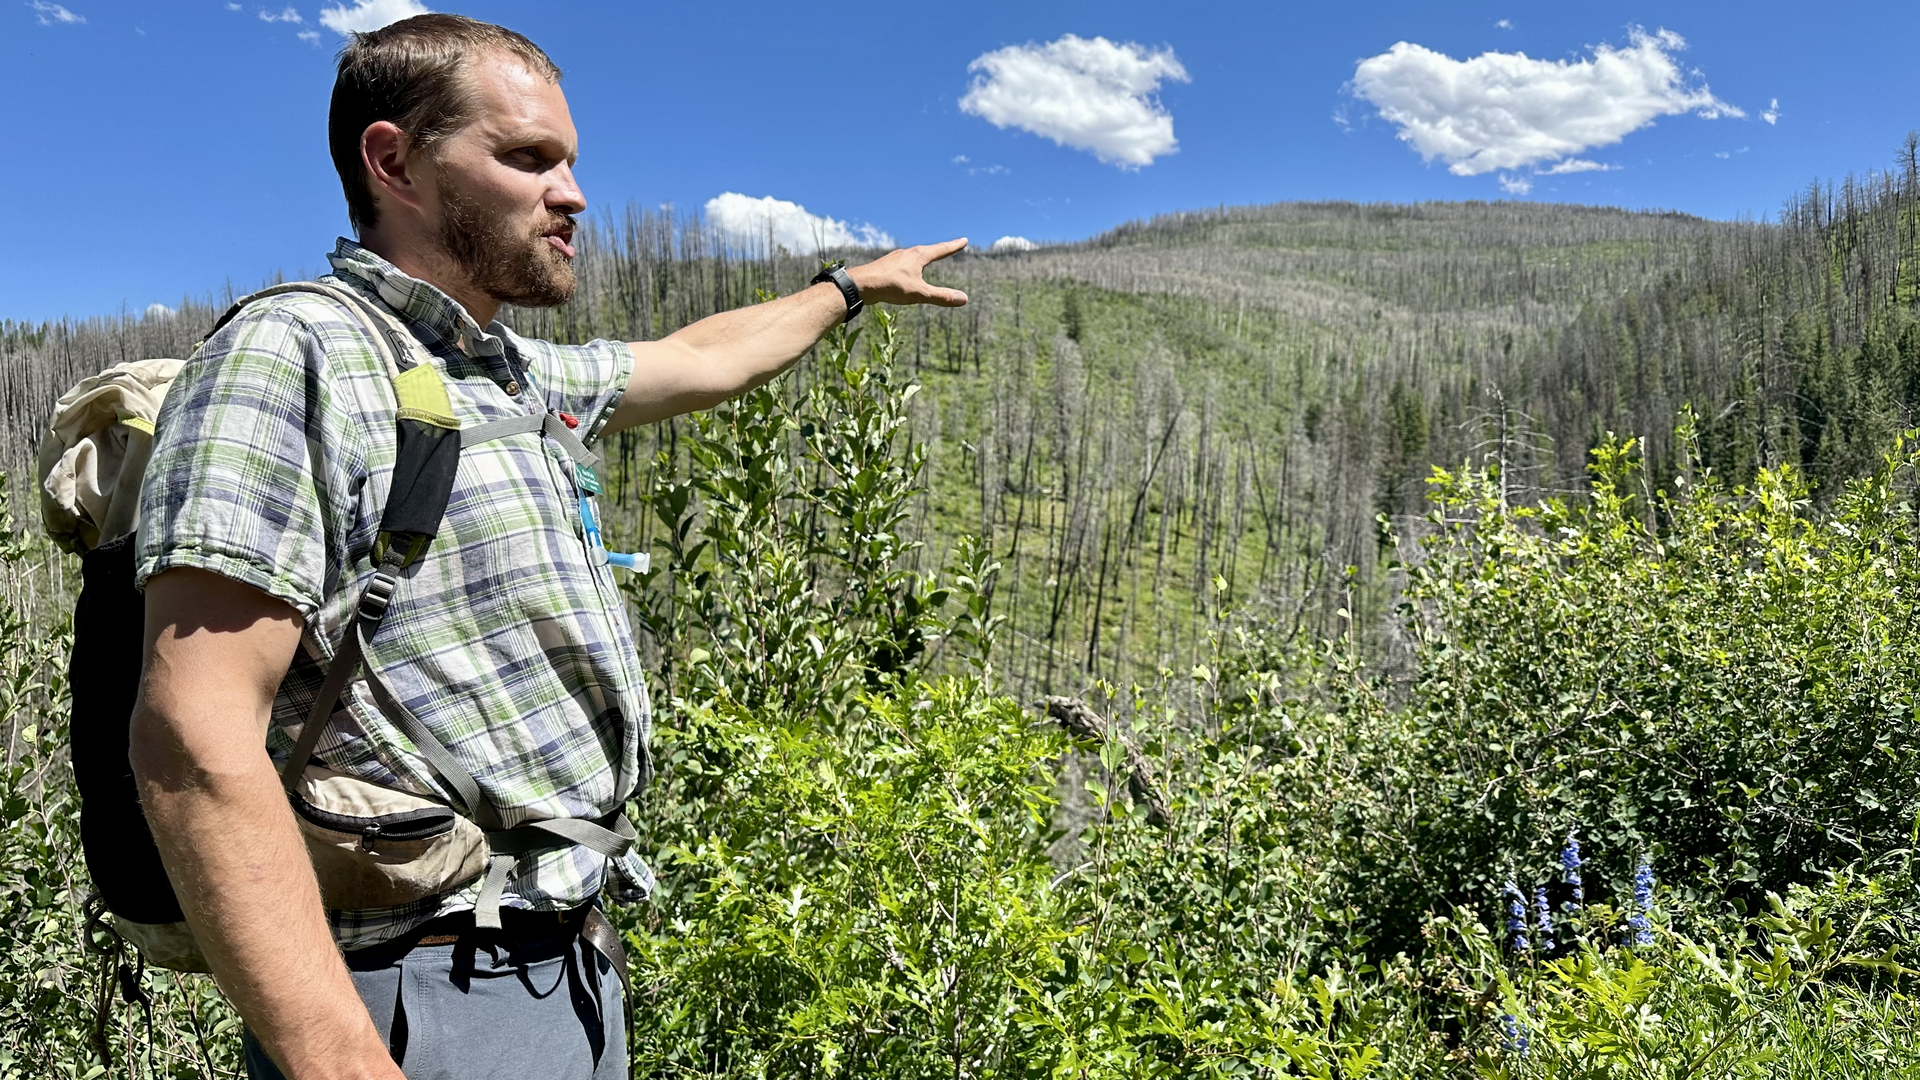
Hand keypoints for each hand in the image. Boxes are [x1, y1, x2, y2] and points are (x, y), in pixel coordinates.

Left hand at [845, 239, 969, 307]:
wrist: (861, 284)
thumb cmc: (891, 286)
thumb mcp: (919, 294)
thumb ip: (941, 296)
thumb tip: (964, 299)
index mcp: (918, 256)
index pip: (941, 250)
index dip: (954, 246)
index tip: (964, 240)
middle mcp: (907, 253)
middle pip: (928, 250)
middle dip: (940, 250)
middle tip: (949, 247)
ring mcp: (895, 258)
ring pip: (914, 256)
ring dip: (924, 255)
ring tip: (928, 256)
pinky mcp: (885, 266)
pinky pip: (903, 263)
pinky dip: (911, 264)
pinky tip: (905, 270)